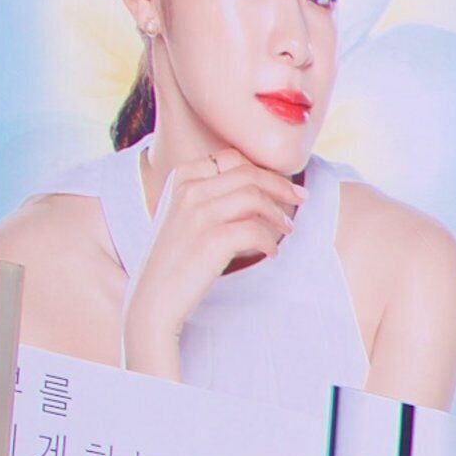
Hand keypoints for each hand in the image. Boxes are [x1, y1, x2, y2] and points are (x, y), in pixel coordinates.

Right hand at [120, 152, 302, 375]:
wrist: (154, 297)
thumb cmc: (178, 257)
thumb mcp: (187, 214)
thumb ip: (214, 194)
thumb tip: (262, 186)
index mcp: (182, 178)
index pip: (232, 158)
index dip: (263, 170)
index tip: (283, 186)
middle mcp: (188, 190)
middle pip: (249, 173)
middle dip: (282, 185)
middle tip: (301, 199)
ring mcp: (197, 214)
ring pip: (254, 197)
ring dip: (278, 214)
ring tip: (287, 230)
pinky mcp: (210, 240)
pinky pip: (255, 231)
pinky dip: (270, 242)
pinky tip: (271, 254)